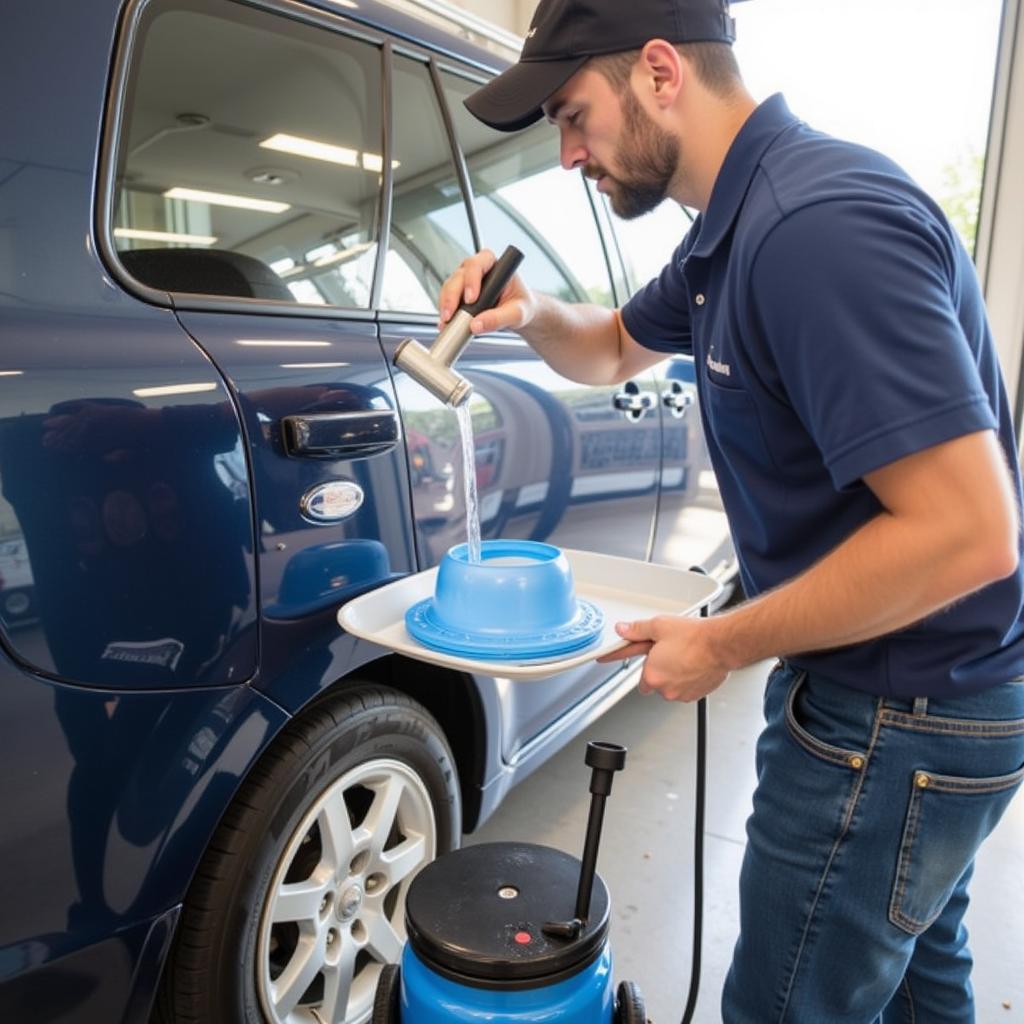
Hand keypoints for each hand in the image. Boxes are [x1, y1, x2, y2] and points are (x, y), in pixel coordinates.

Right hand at [438, 249, 535, 334]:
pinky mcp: (459, 295)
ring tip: (447, 322)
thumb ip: (498, 319)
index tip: (471, 299)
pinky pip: (447, 300)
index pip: (478, 264)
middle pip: (459, 276)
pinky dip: (445, 312)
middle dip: (452, 295)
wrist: (517, 313)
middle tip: (451, 314)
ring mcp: (466, 281)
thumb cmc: (521, 305)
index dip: (471, 280)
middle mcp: (478, 270)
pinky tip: (446, 323)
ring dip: (445, 304)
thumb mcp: (517, 314)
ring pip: (449, 287)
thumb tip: (476, 325)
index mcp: (494, 265)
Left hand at [597, 615, 730, 701]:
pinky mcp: (694, 695)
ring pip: (668, 685)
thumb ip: (637, 630)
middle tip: (667, 653)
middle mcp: (664, 687)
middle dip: (656, 668)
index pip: (630, 668)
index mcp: (652, 673)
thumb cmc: (695, 637)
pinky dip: (686, 680)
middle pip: (651, 680)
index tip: (602, 658)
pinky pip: (684, 689)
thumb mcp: (659, 626)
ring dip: (672, 674)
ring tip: (683, 657)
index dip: (616, 658)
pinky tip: (693, 666)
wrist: (721, 645)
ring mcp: (679, 693)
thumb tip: (622, 629)